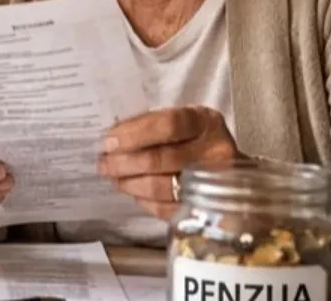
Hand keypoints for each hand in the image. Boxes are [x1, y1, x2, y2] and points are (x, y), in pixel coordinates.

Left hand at [98, 106, 242, 218]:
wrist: (227, 170)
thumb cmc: (192, 140)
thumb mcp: (178, 121)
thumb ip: (149, 125)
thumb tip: (111, 139)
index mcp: (205, 122)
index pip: (168, 125)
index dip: (134, 134)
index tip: (108, 142)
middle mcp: (215, 152)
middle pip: (160, 159)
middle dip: (123, 163)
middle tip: (103, 164)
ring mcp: (214, 183)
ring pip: (161, 187)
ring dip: (130, 184)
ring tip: (115, 178)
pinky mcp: (207, 208)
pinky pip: (167, 209)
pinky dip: (145, 201)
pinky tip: (134, 192)